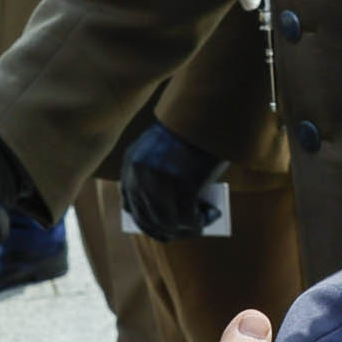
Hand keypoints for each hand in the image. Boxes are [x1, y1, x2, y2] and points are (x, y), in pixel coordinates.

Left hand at [121, 121, 224, 240]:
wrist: (207, 110)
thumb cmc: (191, 128)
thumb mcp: (164, 149)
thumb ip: (159, 177)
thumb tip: (172, 214)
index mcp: (131, 163)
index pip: (130, 205)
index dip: (146, 222)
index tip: (161, 229)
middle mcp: (139, 176)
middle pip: (149, 219)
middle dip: (169, 231)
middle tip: (187, 231)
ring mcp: (159, 184)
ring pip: (169, 223)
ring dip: (187, 229)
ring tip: (202, 224)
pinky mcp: (181, 188)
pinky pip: (188, 218)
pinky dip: (201, 222)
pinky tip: (212, 215)